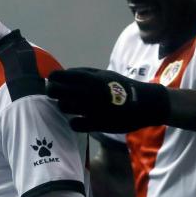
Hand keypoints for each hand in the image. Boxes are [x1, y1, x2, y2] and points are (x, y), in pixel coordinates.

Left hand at [46, 68, 169, 132]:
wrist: (142, 103)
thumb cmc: (121, 86)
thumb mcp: (103, 74)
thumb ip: (83, 72)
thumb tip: (63, 73)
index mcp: (89, 78)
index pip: (58, 76)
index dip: (53, 78)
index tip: (53, 81)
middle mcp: (87, 92)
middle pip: (54, 91)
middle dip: (52, 91)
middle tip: (56, 94)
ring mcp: (90, 109)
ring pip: (63, 107)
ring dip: (64, 106)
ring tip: (72, 106)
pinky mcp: (95, 124)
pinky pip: (74, 124)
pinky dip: (75, 122)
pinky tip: (80, 120)